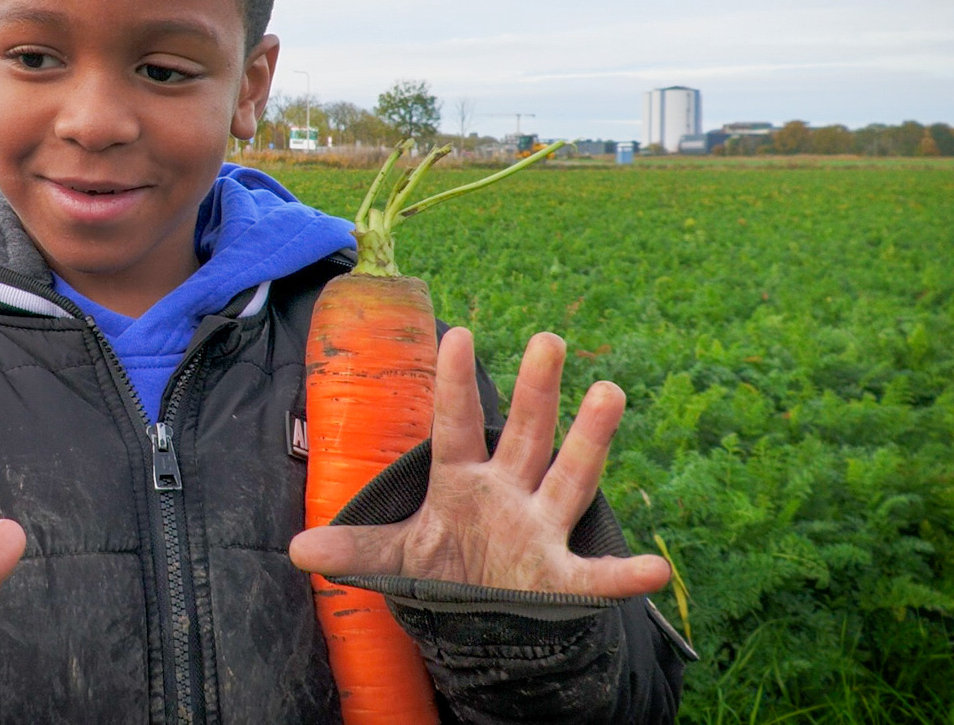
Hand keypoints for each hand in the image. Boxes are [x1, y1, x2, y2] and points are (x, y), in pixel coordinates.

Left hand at [289, 328, 668, 598]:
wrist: (479, 618)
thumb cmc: (444, 571)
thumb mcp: (395, 561)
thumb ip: (355, 549)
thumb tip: (297, 549)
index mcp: (461, 481)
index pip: (454, 425)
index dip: (453, 385)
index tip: (455, 334)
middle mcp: (507, 493)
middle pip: (525, 434)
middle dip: (537, 392)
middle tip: (548, 339)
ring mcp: (538, 529)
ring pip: (568, 477)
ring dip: (591, 439)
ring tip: (611, 391)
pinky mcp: (559, 578)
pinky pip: (596, 577)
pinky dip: (626, 576)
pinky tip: (656, 569)